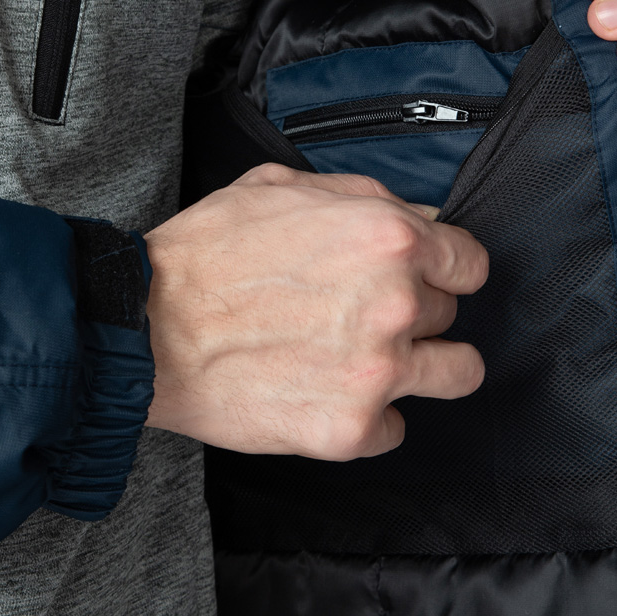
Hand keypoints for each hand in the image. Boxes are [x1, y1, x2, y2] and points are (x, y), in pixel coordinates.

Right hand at [142, 163, 487, 459]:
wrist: (145, 327)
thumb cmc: (209, 253)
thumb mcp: (288, 186)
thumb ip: (369, 198)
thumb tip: (423, 219)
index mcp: (390, 237)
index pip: (471, 262)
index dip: (447, 268)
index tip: (431, 278)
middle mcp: (396, 304)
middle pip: (450, 313)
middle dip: (415, 310)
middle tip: (362, 312)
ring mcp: (378, 372)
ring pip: (456, 373)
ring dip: (424, 366)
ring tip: (375, 360)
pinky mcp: (350, 429)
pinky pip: (396, 427)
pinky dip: (369, 415)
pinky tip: (328, 393)